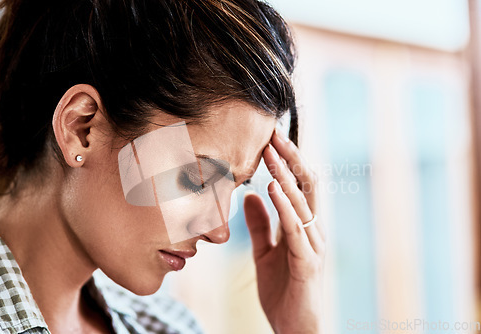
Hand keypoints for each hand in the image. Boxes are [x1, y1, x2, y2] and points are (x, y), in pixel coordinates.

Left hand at [244, 129, 325, 333]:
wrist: (294, 328)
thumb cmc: (283, 291)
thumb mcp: (265, 252)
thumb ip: (260, 224)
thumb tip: (251, 195)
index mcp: (302, 226)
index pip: (297, 186)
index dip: (286, 162)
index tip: (269, 138)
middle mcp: (312, 230)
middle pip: (305, 186)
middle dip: (290, 158)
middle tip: (272, 133)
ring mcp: (312, 245)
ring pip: (301, 201)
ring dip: (285, 174)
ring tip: (270, 151)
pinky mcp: (307, 261)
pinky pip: (295, 227)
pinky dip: (284, 205)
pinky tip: (273, 186)